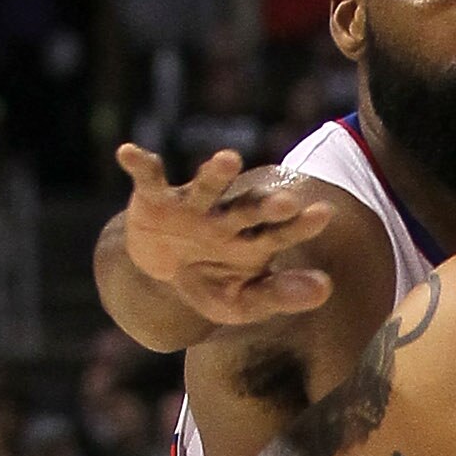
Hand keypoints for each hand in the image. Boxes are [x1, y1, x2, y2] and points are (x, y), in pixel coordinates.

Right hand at [115, 143, 334, 324]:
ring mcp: (192, 204)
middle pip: (249, 208)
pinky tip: (129, 153)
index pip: (282, 232)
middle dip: (265, 206)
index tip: (324, 214)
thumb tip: (326, 289)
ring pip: (206, 187)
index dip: (301, 225)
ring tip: (229, 159)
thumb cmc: (213, 285)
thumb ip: (281, 295)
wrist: (162, 278)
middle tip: (286, 201)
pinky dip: (139, 164)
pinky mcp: (154, 198)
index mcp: (254, 239)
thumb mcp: (244, 301)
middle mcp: (227, 216)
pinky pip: (148, 178)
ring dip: (216, 174)